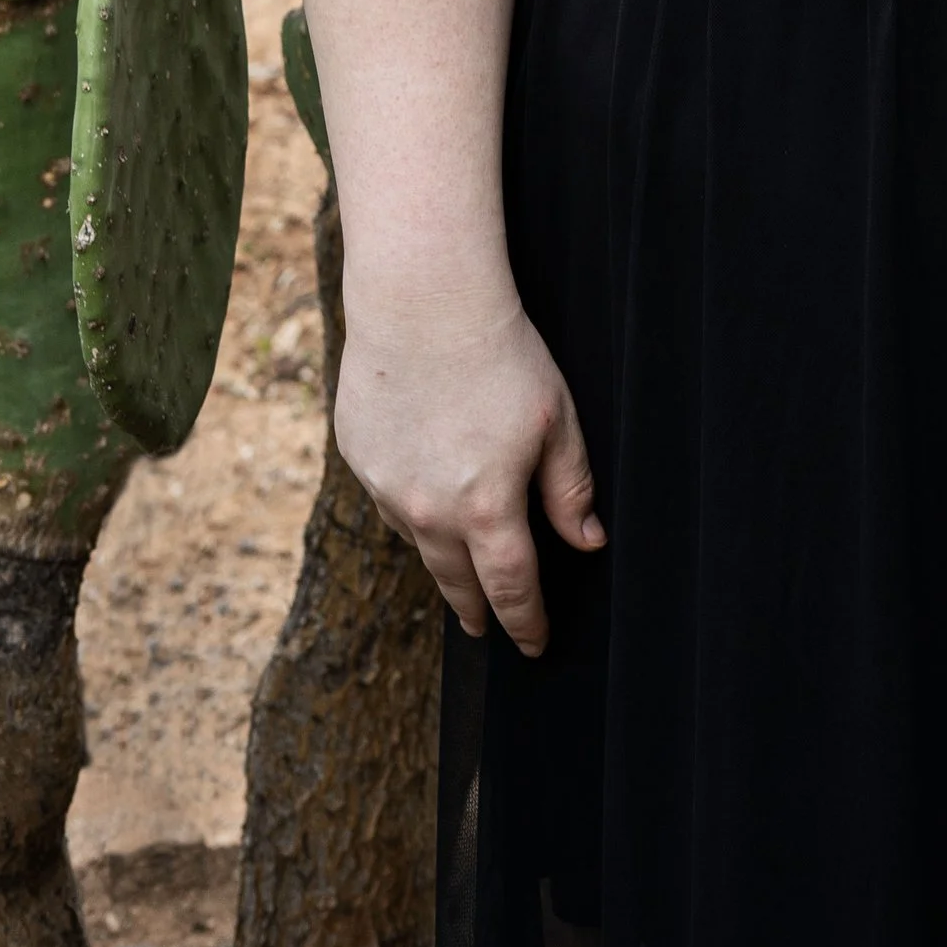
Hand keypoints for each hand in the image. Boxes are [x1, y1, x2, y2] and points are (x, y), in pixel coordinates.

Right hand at [333, 274, 603, 654]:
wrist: (423, 303)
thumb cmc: (501, 355)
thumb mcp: (556, 421)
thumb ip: (570, 489)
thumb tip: (587, 543)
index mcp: (487, 508)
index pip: (512, 586)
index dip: (526, 621)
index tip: (534, 644)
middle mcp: (430, 512)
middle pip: (457, 581)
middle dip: (478, 609)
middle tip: (486, 629)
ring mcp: (387, 488)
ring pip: (420, 544)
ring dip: (442, 562)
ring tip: (456, 573)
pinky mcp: (359, 458)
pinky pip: (390, 502)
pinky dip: (411, 512)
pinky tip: (422, 503)